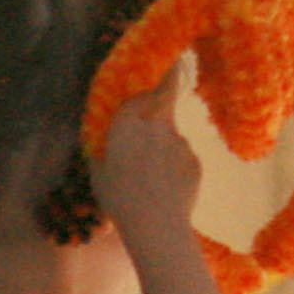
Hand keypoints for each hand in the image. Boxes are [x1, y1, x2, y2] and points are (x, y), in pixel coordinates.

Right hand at [89, 69, 201, 243]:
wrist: (156, 223)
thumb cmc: (119, 197)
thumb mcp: (98, 172)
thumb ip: (101, 146)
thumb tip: (102, 136)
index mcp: (129, 123)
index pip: (145, 91)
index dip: (153, 81)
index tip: (161, 69)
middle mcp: (158, 125)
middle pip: (163, 105)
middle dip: (161, 104)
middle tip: (152, 120)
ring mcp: (181, 142)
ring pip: (171, 136)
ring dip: (163, 147)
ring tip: (151, 176)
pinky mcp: (195, 160)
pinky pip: (182, 156)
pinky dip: (174, 166)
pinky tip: (165, 187)